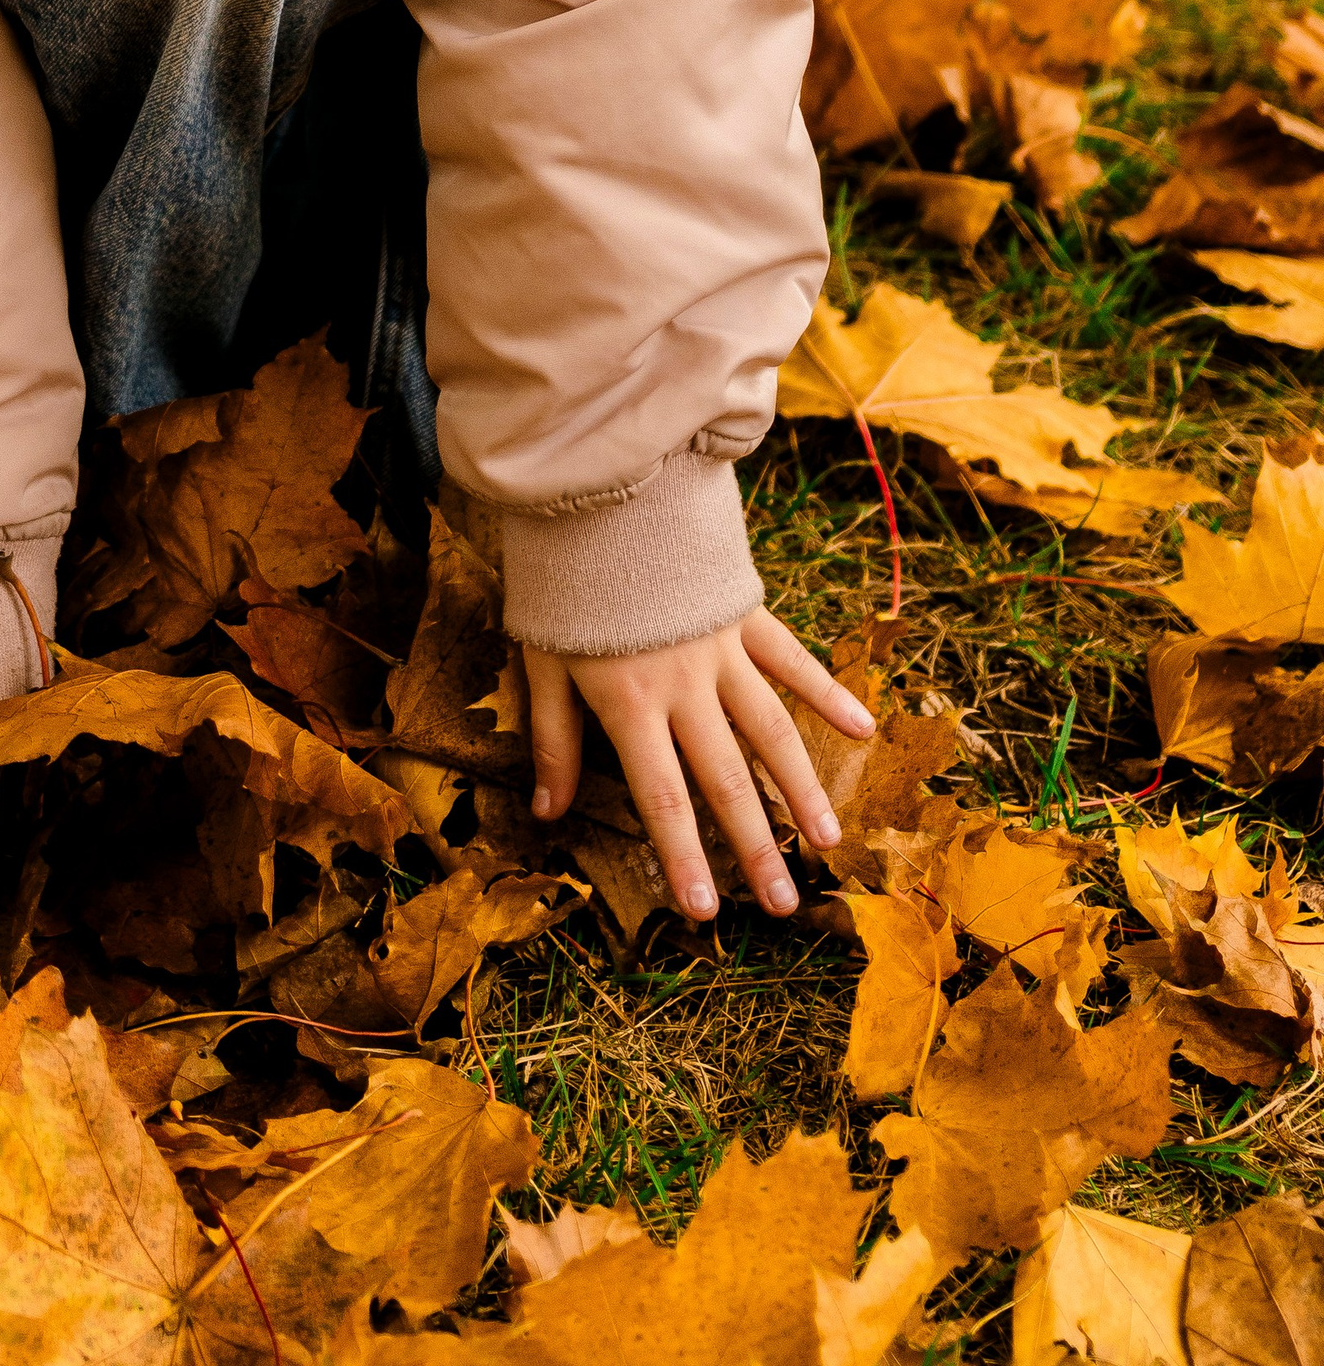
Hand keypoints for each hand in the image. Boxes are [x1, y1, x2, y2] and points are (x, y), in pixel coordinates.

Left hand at [525, 610, 873, 922]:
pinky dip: (829, 691)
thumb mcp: (540, 661)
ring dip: (801, 787)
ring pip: (771, 730)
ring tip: (829, 840)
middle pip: (724, 777)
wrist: (596, 492)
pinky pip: (792, 658)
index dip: (682, 855)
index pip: (660, 795)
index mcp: (629, 701)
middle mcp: (683, 684)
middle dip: (755, 845)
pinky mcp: (745, 613)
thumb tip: (548, 813)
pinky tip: (864, 728)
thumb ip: (553, 739)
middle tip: (784, 904)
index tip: (706, 911)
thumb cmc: (562, 584)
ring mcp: (721, 649)